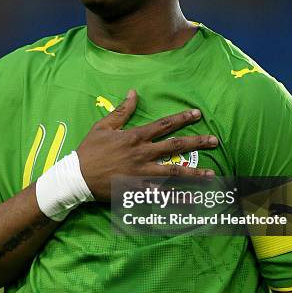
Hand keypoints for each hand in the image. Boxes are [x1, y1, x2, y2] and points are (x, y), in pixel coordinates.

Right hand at [76, 89, 217, 199]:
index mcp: (134, 137)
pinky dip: (176, 198)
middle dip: (196, 142)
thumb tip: (133, 92)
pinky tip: (191, 200)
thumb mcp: (103, 126)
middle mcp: (142, 153)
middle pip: (175, 146)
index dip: (182, 118)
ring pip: (173, 171)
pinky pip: (161, 194)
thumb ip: (121, 110)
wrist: (76, 176)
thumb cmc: (89, 150)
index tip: (197, 114)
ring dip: (194, 172)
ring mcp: (141, 173)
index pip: (163, 124)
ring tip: (211, 173)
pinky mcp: (138, 189)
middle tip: (215, 140)